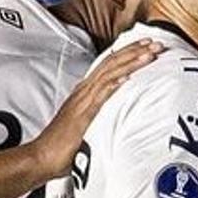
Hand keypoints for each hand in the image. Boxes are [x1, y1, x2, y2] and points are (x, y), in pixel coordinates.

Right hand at [39, 39, 160, 160]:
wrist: (42, 156)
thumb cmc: (63, 144)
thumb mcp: (86, 122)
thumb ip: (99, 112)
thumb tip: (117, 111)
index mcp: (85, 91)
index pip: (110, 64)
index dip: (129, 52)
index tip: (147, 44)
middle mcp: (84, 91)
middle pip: (112, 63)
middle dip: (134, 51)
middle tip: (155, 42)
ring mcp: (83, 101)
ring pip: (109, 74)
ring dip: (131, 62)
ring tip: (149, 53)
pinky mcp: (82, 115)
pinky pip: (99, 96)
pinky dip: (113, 84)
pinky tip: (127, 77)